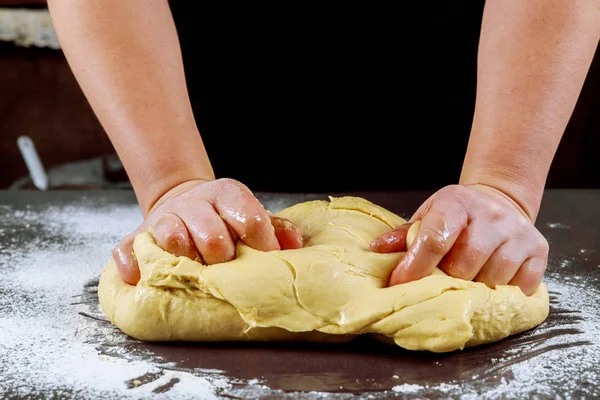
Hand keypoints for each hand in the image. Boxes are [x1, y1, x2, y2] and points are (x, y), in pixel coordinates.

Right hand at [113, 178, 303, 284]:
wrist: (186, 203)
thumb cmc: (227, 218)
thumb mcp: (252, 214)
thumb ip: (276, 227)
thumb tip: (293, 246)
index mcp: (227, 194)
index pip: (250, 220)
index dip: (263, 246)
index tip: (266, 263)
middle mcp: (195, 203)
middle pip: (213, 236)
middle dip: (224, 259)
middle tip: (228, 270)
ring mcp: (164, 219)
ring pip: (172, 236)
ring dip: (185, 259)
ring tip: (195, 272)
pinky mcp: (138, 235)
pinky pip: (128, 248)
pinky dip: (133, 264)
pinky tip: (140, 277)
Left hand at [370, 184, 548, 294]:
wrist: (500, 200)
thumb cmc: (456, 215)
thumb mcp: (428, 215)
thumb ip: (404, 234)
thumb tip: (375, 250)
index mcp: (456, 203)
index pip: (435, 238)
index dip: (415, 266)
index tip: (400, 284)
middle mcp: (491, 215)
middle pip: (465, 264)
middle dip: (447, 280)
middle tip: (440, 282)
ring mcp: (518, 233)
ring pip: (494, 278)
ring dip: (476, 288)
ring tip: (467, 282)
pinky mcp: (539, 250)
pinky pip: (521, 285)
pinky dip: (504, 293)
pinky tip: (493, 284)